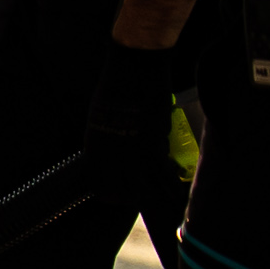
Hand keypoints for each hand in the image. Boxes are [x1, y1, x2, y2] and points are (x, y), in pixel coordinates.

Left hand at [79, 38, 186, 204]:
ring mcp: (130, 154)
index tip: (121, 194)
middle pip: (119, 192)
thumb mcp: (101, 115)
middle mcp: (108, 156)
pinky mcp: (152, 147)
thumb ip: (108, 135)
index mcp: (93, 147)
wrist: (133, 70)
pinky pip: (162, 175)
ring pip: (142, 189)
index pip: (98, 184)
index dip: (111, 193)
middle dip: (133, 197)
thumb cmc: (118, 85)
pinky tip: (176, 187)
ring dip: (154, 195)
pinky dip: (170, 184)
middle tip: (145, 196)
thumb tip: (118, 146)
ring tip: (165, 197)